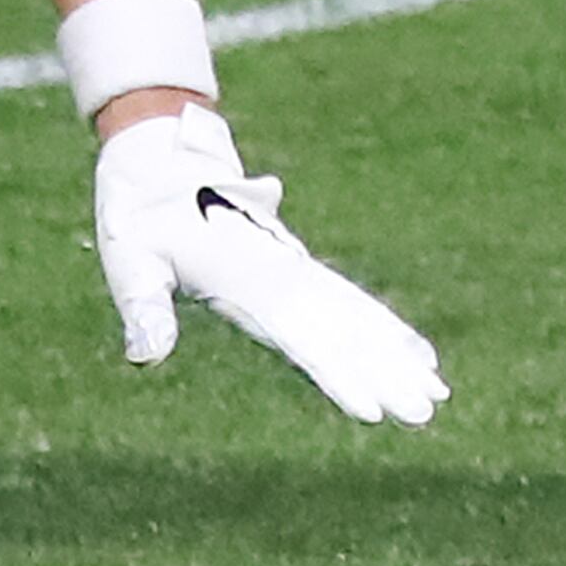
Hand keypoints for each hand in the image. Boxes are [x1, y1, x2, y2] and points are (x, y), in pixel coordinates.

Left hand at [92, 104, 445, 424]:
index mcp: (244, 278)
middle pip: (340, 331)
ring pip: (351, 316)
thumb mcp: (128, 258)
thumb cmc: (136, 211)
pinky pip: (344, 297)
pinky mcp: (293, 263)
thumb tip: (145, 358)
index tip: (369, 410)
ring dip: (393, 353)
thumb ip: (144, 309)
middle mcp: (279, 272)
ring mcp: (291, 266)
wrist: (158, 152)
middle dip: (382, 374)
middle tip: (425, 413)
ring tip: (438, 391)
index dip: (335, 375)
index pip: (297, 337)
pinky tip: (414, 352)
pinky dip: (381, 324)